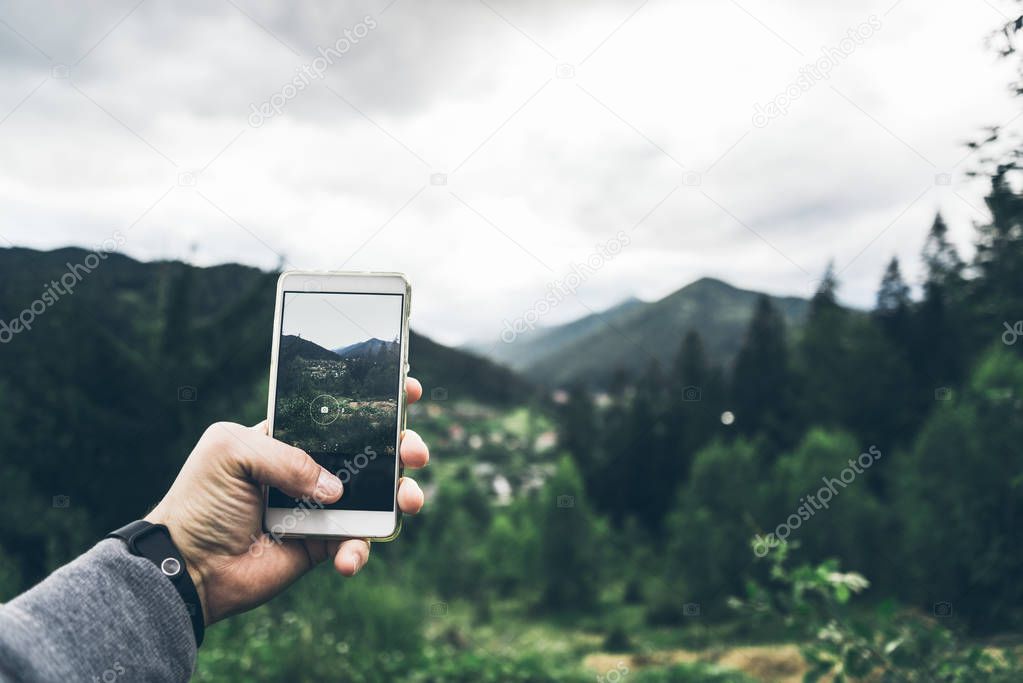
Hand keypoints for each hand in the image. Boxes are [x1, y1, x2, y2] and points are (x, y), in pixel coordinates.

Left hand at [145, 377, 429, 624]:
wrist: (188, 565)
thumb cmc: (201, 499)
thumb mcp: (232, 451)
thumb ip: (287, 456)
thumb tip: (336, 489)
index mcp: (291, 436)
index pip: (341, 411)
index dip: (376, 400)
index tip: (409, 389)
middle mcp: (312, 468)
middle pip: (372, 451)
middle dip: (403, 447)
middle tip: (414, 452)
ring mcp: (321, 507)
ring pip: (378, 497)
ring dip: (403, 496)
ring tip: (410, 502)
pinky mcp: (324, 545)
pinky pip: (357, 543)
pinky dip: (360, 550)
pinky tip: (347, 557)